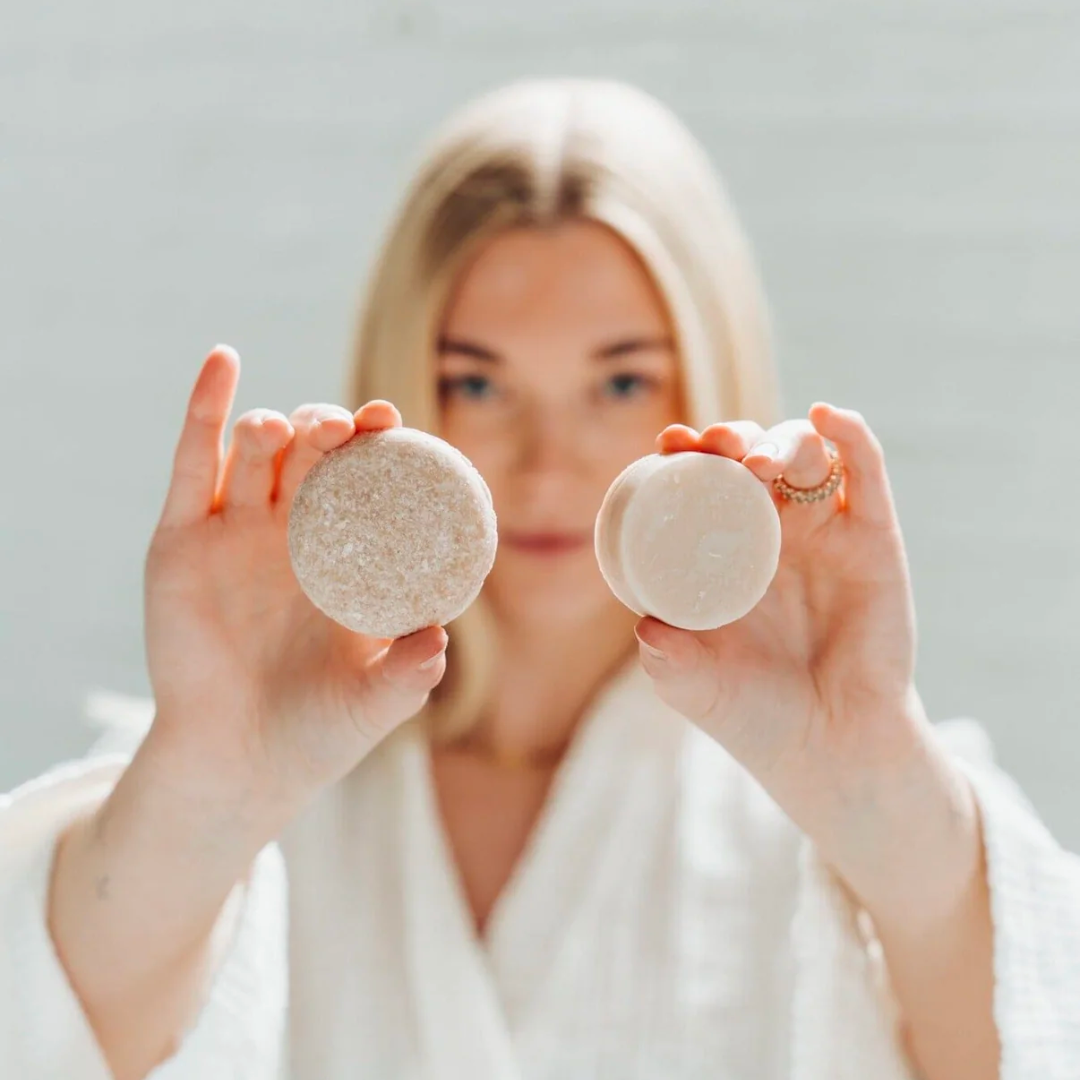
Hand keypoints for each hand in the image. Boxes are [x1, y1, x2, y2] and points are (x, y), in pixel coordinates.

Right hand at [143, 344, 447, 815]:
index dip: (380, 448)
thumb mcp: (375, 701)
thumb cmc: (317, 732)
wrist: (237, 764)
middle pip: (313, 454)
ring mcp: (235, 531)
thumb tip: (439, 638)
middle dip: (331, 430)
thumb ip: (411, 673)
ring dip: (278, 425)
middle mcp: (293, 534)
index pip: (367, 482)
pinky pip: (192, 462)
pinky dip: (205, 409)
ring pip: (257, 453)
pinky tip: (223, 361)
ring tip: (292, 432)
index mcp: (346, 555)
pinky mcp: (180, 539)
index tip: (395, 422)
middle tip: (351, 427)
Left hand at [634, 403, 927, 822]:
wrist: (830, 750)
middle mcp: (773, 533)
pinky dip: (852, 437)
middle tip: (715, 445)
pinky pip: (866, 476)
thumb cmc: (754, 716)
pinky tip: (831, 416)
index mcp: (724, 553)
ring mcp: (824, 532)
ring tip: (756, 459)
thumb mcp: (695, 686)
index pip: (704, 484)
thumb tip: (646, 628)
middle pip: (753, 457)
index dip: (689, 454)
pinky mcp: (874, 540)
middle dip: (733, 438)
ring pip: (805, 455)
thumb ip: (666, 662)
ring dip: (780, 438)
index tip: (670, 444)